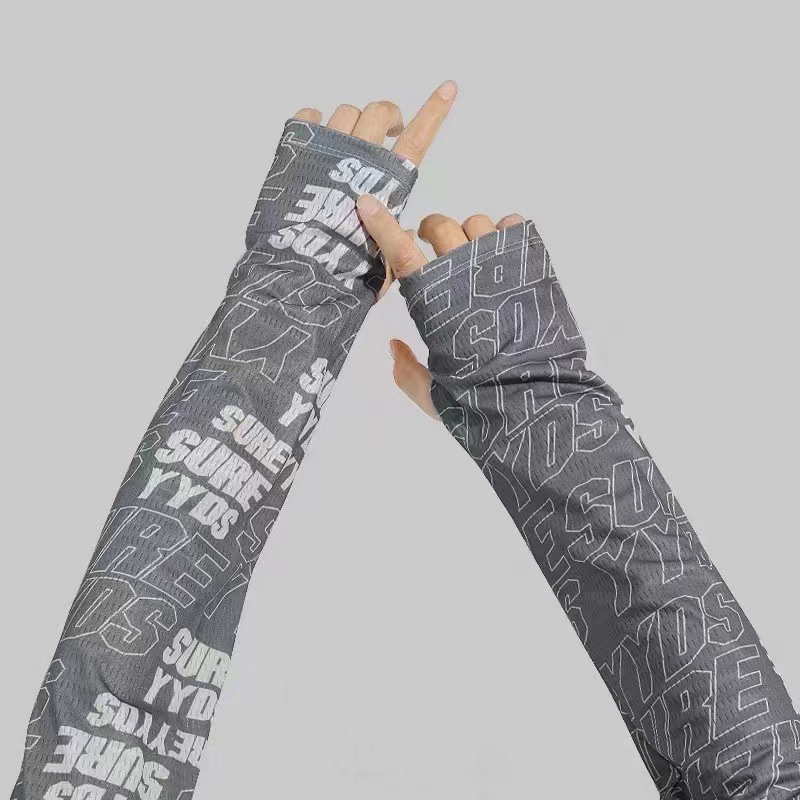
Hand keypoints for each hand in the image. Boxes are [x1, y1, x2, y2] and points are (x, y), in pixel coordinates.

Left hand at [291, 83, 457, 297]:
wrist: (301, 272)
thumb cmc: (347, 273)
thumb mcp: (388, 261)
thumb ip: (397, 239)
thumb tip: (405, 233)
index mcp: (389, 183)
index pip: (418, 138)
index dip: (435, 112)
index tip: (448, 89)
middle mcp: (361, 159)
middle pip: (379, 113)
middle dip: (388, 116)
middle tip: (387, 130)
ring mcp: (328, 151)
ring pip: (346, 112)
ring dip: (351, 123)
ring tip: (347, 145)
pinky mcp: (297, 153)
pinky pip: (308, 117)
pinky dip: (314, 122)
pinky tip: (315, 140)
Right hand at [355, 197, 524, 418]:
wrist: (537, 400)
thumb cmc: (481, 403)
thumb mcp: (433, 396)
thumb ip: (407, 371)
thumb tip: (394, 346)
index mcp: (433, 304)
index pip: (401, 253)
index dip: (382, 226)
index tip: (367, 203)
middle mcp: (464, 276)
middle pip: (439, 226)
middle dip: (429, 230)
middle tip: (432, 246)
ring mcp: (500, 266)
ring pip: (477, 222)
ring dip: (469, 234)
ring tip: (475, 257)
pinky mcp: (533, 267)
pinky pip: (514, 227)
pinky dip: (506, 233)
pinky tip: (505, 256)